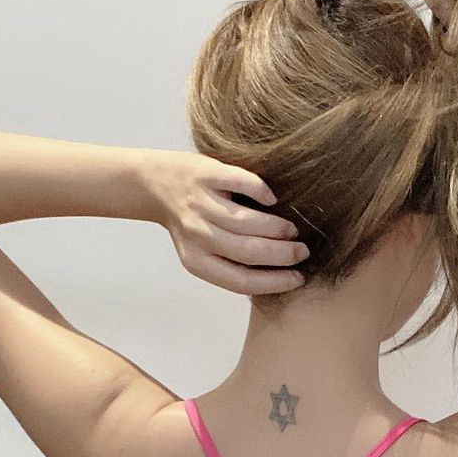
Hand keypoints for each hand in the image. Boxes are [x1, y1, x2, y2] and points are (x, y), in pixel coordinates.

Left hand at [142, 149, 308, 294]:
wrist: (155, 183)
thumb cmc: (189, 221)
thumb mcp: (201, 250)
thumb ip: (229, 262)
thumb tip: (275, 274)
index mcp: (196, 262)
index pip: (241, 281)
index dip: (274, 282)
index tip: (298, 278)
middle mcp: (197, 235)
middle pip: (248, 252)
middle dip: (283, 255)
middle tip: (302, 251)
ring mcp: (201, 204)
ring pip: (246, 222)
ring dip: (277, 228)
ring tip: (291, 230)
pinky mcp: (207, 175)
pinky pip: (241, 183)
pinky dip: (261, 192)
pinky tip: (272, 199)